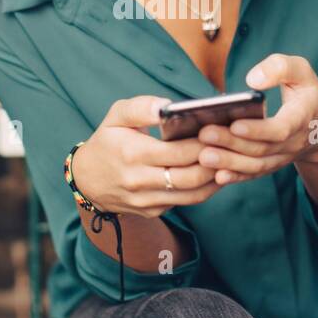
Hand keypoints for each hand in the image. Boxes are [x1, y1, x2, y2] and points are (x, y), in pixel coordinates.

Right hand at [72, 95, 224, 218]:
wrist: (87, 180)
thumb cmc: (107, 141)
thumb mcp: (115, 116)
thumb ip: (140, 107)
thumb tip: (167, 106)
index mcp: (132, 154)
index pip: (178, 152)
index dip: (203, 143)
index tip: (220, 131)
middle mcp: (139, 181)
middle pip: (190, 176)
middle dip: (215, 162)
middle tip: (231, 147)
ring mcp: (146, 200)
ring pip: (193, 194)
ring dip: (215, 179)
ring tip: (228, 161)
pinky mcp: (152, 211)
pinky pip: (185, 202)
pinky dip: (203, 188)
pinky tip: (213, 174)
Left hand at [196, 54, 317, 184]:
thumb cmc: (305, 92)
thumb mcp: (302, 71)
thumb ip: (280, 68)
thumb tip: (253, 79)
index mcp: (301, 117)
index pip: (281, 129)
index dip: (258, 130)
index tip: (235, 124)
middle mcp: (293, 142)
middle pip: (262, 148)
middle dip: (232, 143)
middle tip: (204, 135)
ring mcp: (282, 157)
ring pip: (256, 165)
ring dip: (230, 163)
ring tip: (204, 155)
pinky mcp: (272, 164)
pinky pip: (254, 174)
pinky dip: (236, 177)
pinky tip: (217, 175)